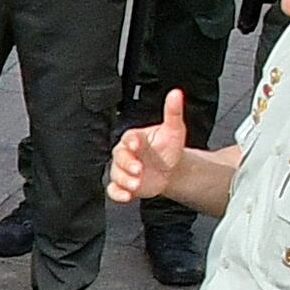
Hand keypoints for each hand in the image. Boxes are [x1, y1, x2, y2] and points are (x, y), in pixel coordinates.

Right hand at [105, 88, 193, 203]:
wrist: (169, 170)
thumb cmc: (168, 149)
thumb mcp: (174, 130)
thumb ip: (173, 112)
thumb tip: (176, 94)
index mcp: (134, 138)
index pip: (128, 137)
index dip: (131, 141)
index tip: (137, 144)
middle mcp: (125, 153)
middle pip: (119, 157)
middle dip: (127, 164)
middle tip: (138, 169)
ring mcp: (122, 170)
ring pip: (116, 174)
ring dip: (125, 180)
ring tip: (136, 184)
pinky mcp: (122, 184)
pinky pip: (113, 190)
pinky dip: (117, 193)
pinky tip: (126, 196)